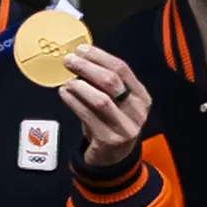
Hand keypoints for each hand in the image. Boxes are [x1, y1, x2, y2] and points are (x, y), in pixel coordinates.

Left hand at [59, 43, 156, 176]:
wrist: (113, 156)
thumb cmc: (110, 121)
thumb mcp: (116, 101)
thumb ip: (104, 82)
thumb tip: (79, 58)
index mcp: (141, 97)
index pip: (122, 69)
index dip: (99, 56)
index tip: (80, 49)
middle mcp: (137, 111)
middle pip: (111, 82)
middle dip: (86, 67)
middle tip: (69, 61)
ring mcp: (125, 127)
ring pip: (100, 99)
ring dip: (79, 86)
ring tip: (67, 82)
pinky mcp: (109, 139)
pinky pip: (87, 116)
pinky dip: (73, 101)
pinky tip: (64, 93)